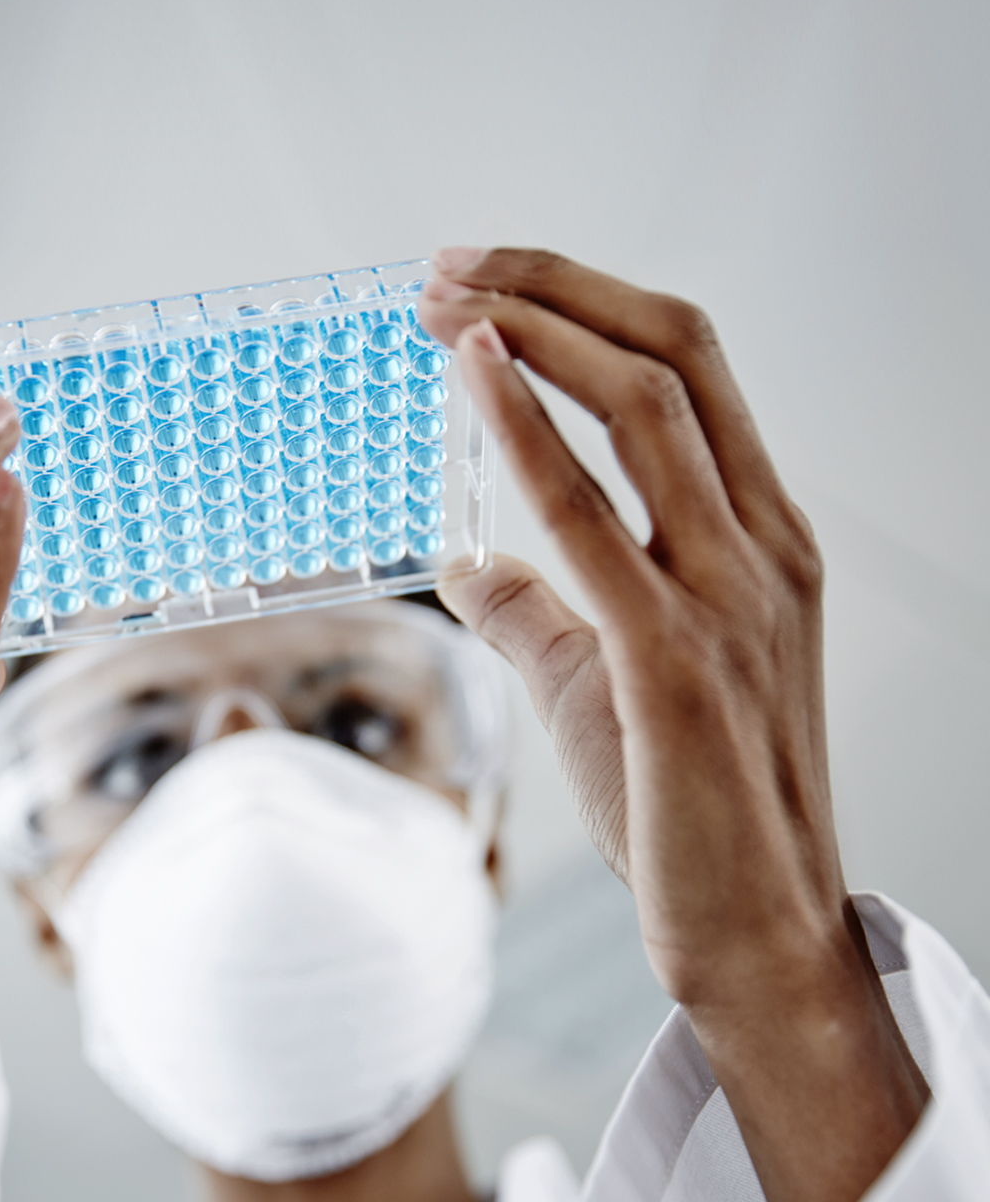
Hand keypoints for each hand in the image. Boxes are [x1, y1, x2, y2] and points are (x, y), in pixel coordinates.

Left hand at [419, 250, 926, 1201]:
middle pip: (672, 353)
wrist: (756, 934)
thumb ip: (539, 608)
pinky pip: (595, 515)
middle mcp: (760, 545)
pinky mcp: (679, 662)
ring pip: (649, 406)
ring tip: (442, 301)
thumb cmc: (688, 802)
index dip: (584, 304)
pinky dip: (530, 428)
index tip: (486, 284)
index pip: (686, 367)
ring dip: (535, 332)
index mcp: (759, 536)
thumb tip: (463, 563)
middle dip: (555, 287)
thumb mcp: (608, 675)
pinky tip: (474, 377)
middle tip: (447, 267)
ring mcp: (731, 597)